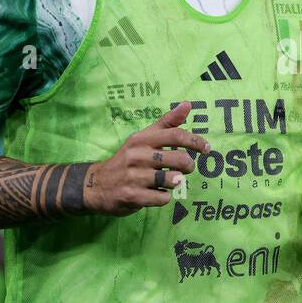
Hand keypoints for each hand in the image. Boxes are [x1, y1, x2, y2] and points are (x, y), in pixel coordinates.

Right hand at [82, 101, 209, 215]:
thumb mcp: (142, 138)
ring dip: (175, 182)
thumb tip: (188, 104)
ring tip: (167, 181)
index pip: (176, 135)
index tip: (206, 149)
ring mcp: (134, 176)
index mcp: (142, 139)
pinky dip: (164, 197)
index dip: (195, 142)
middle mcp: (137, 155)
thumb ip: (166, 123)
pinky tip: (156, 193)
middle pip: (179, 159)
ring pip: (173, 180)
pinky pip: (163, 198)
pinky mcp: (132, 195)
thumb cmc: (127, 160)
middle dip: (188, 166)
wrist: (95, 185)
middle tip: (184, 169)